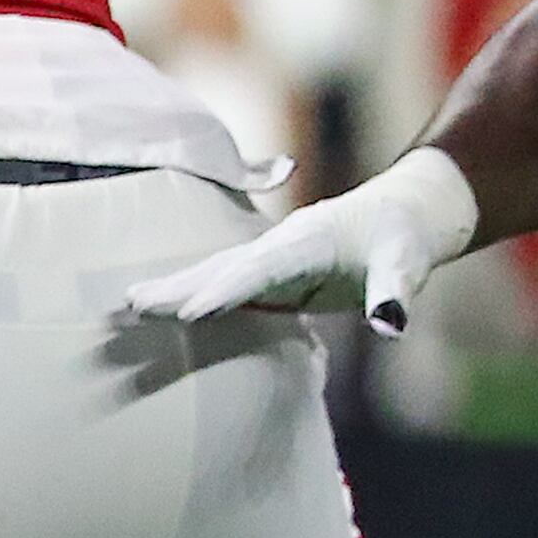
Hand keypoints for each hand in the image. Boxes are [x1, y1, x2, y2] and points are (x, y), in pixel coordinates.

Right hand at [120, 147, 479, 335]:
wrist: (399, 212)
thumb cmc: (403, 239)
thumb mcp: (408, 263)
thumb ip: (396, 292)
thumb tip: (390, 325)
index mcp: (307, 242)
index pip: (261, 269)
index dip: (227, 290)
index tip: (191, 313)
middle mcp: (277, 246)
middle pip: (220, 267)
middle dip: (179, 287)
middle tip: (134, 304)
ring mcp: (267, 257)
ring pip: (213, 272)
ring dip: (173, 289)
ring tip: (130, 305)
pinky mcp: (266, 272)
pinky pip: (221, 282)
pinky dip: (189, 292)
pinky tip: (161, 305)